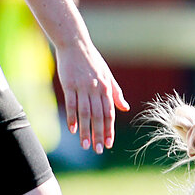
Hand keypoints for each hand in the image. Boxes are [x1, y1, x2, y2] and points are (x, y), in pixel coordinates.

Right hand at [54, 37, 130, 153]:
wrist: (75, 44)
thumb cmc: (92, 61)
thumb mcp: (107, 76)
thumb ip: (116, 93)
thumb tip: (125, 107)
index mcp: (106, 88)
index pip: (109, 113)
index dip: (110, 129)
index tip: (109, 143)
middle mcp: (96, 89)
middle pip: (98, 116)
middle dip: (99, 134)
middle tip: (99, 149)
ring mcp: (82, 87)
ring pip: (85, 112)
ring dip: (85, 130)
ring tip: (86, 145)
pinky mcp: (69, 84)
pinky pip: (71, 103)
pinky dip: (72, 117)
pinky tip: (72, 129)